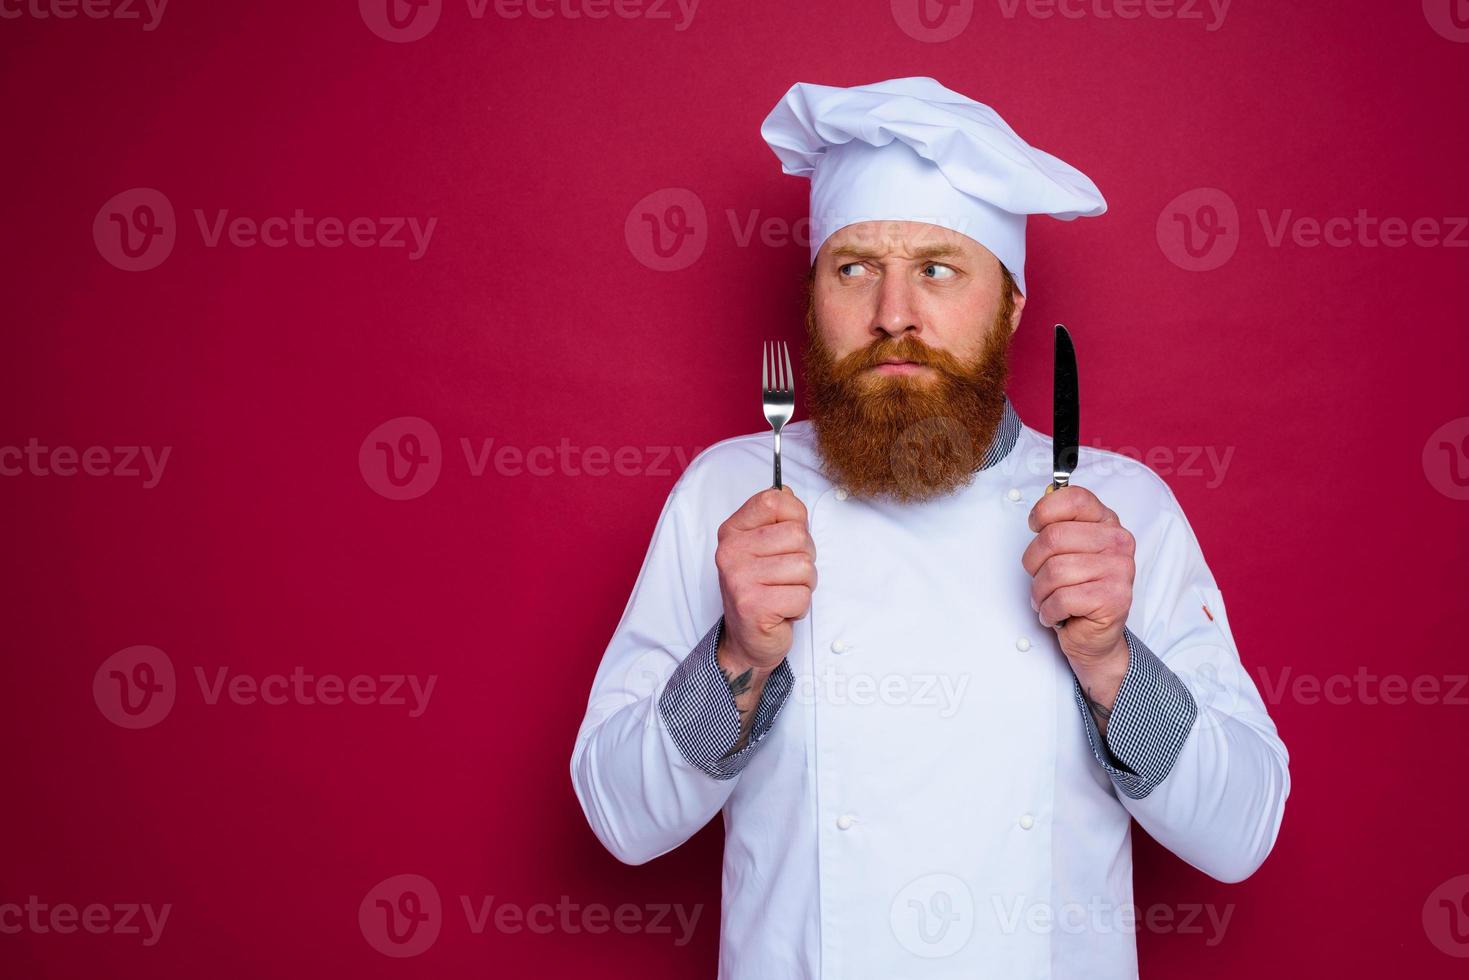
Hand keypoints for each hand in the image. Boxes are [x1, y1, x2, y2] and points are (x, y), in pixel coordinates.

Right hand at [715, 486, 816, 671]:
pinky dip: (799, 607)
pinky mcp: (752, 605)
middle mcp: (731, 551)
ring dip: (803, 585)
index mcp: (733, 530)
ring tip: (783, 593)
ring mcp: (739, 578)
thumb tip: (786, 492)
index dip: (796, 518)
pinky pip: (802, 595)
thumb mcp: (764, 547)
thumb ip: (775, 518)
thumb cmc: (762, 590)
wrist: (748, 640)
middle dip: (804, 558)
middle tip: (785, 576)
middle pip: (798, 535)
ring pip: (804, 566)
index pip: (775, 499)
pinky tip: (781, 611)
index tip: (787, 540)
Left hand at [1021, 485, 1134, 670]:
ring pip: (1054, 571)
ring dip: (1040, 592)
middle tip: (1041, 578)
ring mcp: (1119, 570)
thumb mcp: (1068, 550)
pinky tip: (1057, 613)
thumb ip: (1057, 525)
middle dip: (1033, 563)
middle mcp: (1118, 543)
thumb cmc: (1077, 590)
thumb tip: (1038, 512)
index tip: (1035, 526)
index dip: (1044, 511)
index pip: (1074, 498)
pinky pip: (1061, 599)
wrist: (1094, 636)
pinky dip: (1049, 611)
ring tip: (1049, 599)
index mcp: (1107, 523)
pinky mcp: (1113, 599)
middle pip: (1053, 537)